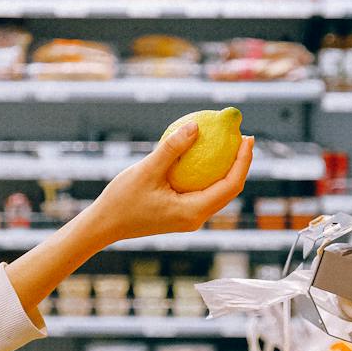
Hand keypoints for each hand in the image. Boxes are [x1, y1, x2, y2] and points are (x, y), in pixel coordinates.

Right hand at [84, 125, 253, 243]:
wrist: (104, 225)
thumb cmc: (122, 200)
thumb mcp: (147, 170)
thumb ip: (172, 148)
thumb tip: (197, 125)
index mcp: (193, 211)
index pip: (230, 185)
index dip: (243, 161)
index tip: (247, 137)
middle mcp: (196, 218)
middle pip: (229, 190)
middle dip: (240, 163)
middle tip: (242, 136)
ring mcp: (189, 218)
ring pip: (218, 192)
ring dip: (226, 168)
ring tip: (229, 143)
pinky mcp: (181, 214)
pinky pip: (202, 191)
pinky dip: (208, 173)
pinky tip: (203, 155)